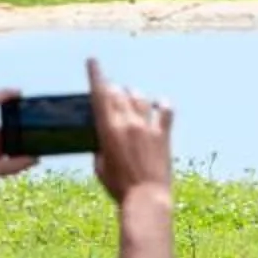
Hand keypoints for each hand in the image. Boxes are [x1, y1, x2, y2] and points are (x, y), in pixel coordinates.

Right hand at [87, 57, 172, 207]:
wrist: (146, 197)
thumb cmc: (119, 187)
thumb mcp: (100, 167)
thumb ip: (100, 148)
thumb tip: (103, 139)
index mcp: (107, 130)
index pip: (99, 95)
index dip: (95, 74)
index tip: (93, 60)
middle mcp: (127, 123)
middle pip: (119, 93)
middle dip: (113, 90)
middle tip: (112, 93)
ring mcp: (147, 126)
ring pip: (139, 97)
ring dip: (133, 95)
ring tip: (131, 98)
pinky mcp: (163, 134)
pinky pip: (165, 110)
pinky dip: (161, 105)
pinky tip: (159, 105)